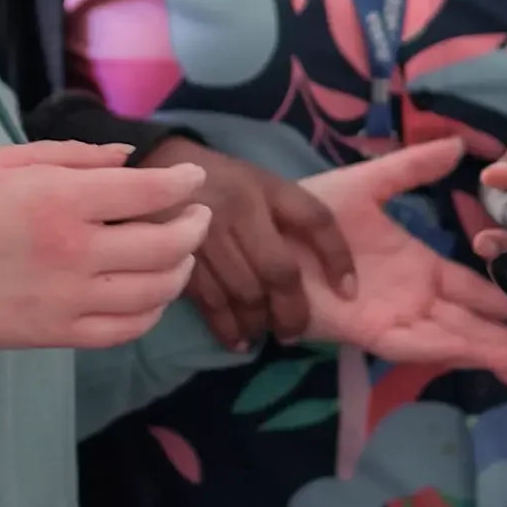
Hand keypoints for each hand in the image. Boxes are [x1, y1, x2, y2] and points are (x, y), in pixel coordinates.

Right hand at [0, 142, 211, 353]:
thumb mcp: (9, 160)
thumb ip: (76, 155)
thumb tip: (128, 158)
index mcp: (63, 201)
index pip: (150, 193)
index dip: (184, 182)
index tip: (193, 175)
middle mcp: (75, 251)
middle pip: (165, 244)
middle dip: (194, 225)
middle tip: (198, 213)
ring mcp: (68, 298)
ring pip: (154, 291)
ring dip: (181, 268)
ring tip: (183, 252)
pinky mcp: (56, 334)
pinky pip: (123, 330)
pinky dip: (151, 313)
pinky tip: (155, 294)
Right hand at [138, 136, 355, 349]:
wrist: (157, 167)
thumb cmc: (221, 181)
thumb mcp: (259, 183)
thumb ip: (284, 216)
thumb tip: (316, 271)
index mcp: (268, 187)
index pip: (316, 219)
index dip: (339, 257)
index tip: (348, 291)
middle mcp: (241, 208)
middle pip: (280, 271)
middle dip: (293, 311)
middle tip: (295, 331)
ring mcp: (208, 234)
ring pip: (246, 294)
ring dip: (261, 323)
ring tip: (266, 333)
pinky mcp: (179, 257)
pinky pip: (211, 304)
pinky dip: (229, 329)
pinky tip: (239, 339)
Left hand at [298, 138, 506, 379]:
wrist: (267, 231)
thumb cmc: (313, 210)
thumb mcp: (373, 182)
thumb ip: (414, 166)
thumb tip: (459, 144)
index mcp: (420, 265)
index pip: (474, 287)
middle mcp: (414, 297)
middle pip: (474, 320)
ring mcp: (395, 316)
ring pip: (454, 337)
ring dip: (492, 348)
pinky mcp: (370, 331)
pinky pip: (418, 344)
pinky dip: (451, 349)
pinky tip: (483, 352)